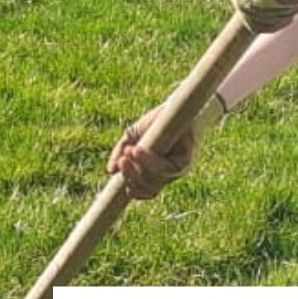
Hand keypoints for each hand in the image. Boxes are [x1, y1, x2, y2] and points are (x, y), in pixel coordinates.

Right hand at [107, 93, 223, 198]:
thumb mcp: (134, 135)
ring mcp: (178, 168)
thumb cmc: (157, 123)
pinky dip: (150, 161)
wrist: (180, 106)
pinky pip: (167, 167)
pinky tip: (137, 150)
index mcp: (156, 172)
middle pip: (150, 189)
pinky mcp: (186, 159)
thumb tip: (110, 171)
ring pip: (157, 180)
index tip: (117, 181)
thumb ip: (121, 151)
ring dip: (139, 168)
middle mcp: (168, 174)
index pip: (145, 191)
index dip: (133, 192)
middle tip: (121, 161)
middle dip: (131, 177)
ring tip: (128, 152)